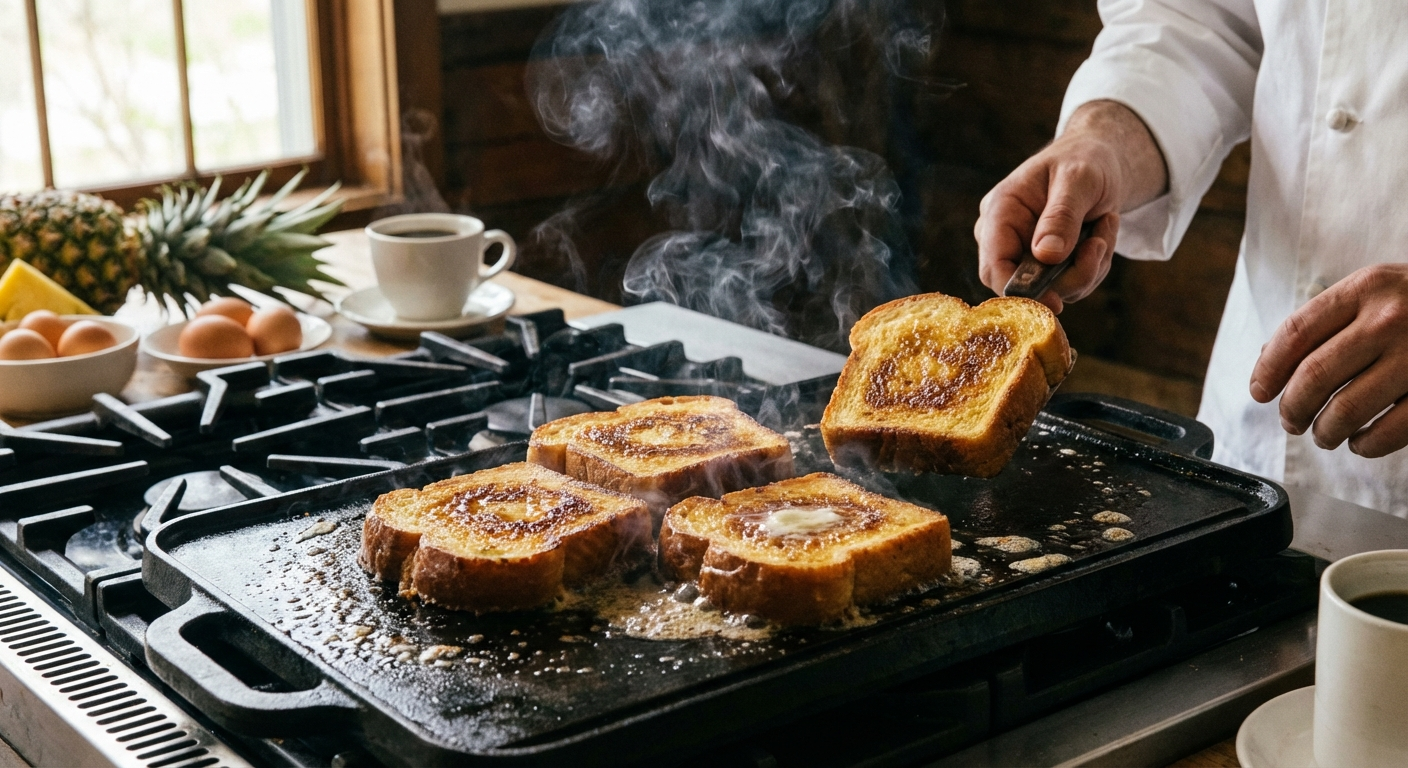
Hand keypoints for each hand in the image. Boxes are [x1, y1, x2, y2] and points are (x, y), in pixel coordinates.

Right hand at [976, 100, 1166, 312]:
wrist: (1100, 163)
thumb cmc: (1084, 161)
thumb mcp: (1078, 179)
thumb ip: (1062, 215)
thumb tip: (1046, 256)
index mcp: (1000, 212)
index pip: (994, 265)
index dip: (1018, 290)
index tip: (1056, 300)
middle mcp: (1005, 238)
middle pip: (1024, 286)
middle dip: (1070, 275)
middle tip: (1100, 244)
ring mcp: (1025, 254)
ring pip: (1053, 289)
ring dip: (1089, 267)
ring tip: (1104, 225)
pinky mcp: (1046, 266)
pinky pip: (1069, 285)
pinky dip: (1093, 266)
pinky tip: (1100, 234)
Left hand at [1251, 264, 1407, 456]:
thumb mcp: (1376, 291)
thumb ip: (1326, 319)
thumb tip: (1267, 360)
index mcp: (1367, 288)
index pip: (1296, 333)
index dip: (1269, 369)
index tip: (1259, 392)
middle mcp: (1391, 318)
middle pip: (1314, 375)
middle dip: (1293, 407)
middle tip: (1291, 421)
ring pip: (1347, 409)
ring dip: (1326, 431)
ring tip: (1324, 435)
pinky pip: (1391, 431)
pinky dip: (1366, 445)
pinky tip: (1361, 443)